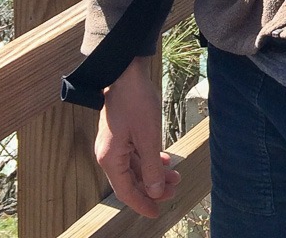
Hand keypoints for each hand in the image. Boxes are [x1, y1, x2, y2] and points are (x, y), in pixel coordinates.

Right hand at [95, 58, 180, 217]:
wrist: (126, 72)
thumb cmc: (136, 102)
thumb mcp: (148, 137)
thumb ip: (151, 167)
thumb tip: (154, 192)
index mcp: (111, 159)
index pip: (126, 191)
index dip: (142, 203)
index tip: (157, 213)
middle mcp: (110, 154)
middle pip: (132, 180)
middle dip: (154, 187)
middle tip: (175, 189)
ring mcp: (115, 144)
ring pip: (136, 167)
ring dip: (154, 172)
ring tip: (175, 175)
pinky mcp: (122, 133)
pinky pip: (136, 154)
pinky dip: (150, 159)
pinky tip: (165, 159)